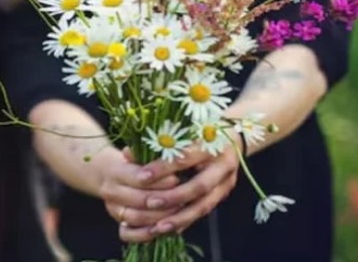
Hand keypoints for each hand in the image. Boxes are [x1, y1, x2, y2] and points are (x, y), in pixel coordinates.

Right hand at [94, 148, 180, 235]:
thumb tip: (169, 157)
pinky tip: (162, 229)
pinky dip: (145, 235)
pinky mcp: (118, 222)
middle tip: (184, 197)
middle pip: (139, 199)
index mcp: (115, 171)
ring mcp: (114, 209)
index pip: (137, 178)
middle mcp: (111, 191)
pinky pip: (128, 235)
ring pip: (137, 218)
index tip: (176, 178)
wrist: (107, 172)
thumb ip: (151, 156)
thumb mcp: (137, 153)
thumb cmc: (130, 161)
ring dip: (160, 217)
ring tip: (179, 211)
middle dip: (164, 199)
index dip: (158, 181)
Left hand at [123, 140, 241, 241]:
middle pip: (199, 186)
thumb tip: (127, 154)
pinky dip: (186, 220)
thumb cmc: (198, 130)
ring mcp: (226, 181)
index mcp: (211, 142)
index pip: (186, 157)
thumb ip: (156, 143)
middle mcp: (223, 164)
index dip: (163, 168)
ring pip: (204, 205)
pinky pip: (204, 211)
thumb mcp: (180, 131)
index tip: (142, 176)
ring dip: (180, 217)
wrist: (230, 134)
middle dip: (173, 197)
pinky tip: (169, 228)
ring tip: (158, 226)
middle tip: (149, 203)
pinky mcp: (224, 193)